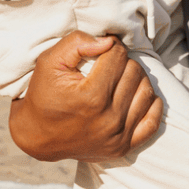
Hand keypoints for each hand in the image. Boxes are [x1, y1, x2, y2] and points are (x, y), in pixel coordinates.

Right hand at [8, 32, 162, 162]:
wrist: (37, 135)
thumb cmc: (43, 94)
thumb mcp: (50, 62)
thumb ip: (77, 43)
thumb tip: (109, 41)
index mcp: (91, 96)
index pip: (118, 56)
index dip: (111, 46)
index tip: (102, 49)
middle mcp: (109, 119)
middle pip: (134, 72)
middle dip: (122, 61)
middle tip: (108, 63)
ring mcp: (118, 136)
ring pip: (146, 92)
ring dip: (136, 78)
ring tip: (119, 77)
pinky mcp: (123, 147)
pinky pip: (152, 121)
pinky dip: (150, 103)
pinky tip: (135, 93)